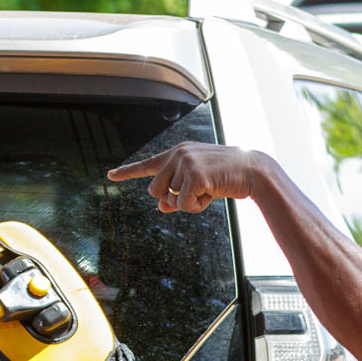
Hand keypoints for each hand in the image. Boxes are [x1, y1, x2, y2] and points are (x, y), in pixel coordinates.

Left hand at [108, 142, 260, 214]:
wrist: (252, 171)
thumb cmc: (226, 177)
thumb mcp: (198, 185)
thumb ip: (176, 194)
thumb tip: (160, 207)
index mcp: (178, 153)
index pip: (148, 164)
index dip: (127, 172)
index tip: (110, 175)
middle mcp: (178, 154)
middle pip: (155, 191)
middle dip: (172, 200)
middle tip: (197, 194)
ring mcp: (185, 162)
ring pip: (169, 200)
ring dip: (188, 204)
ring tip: (208, 191)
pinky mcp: (194, 174)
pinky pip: (183, 205)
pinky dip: (196, 207)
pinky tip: (211, 195)